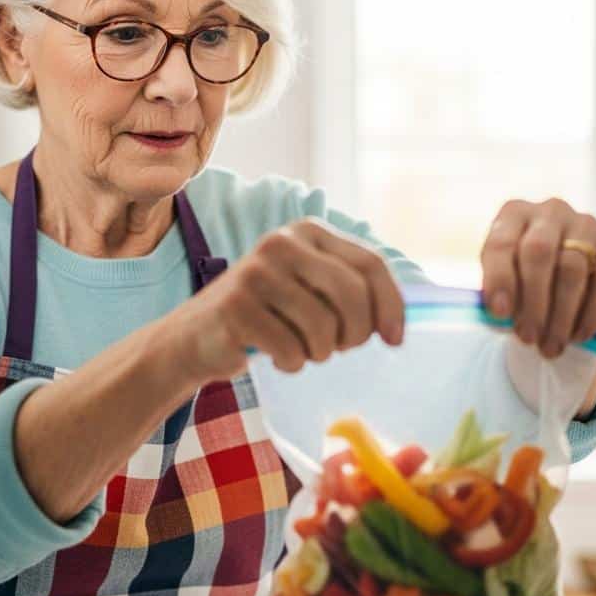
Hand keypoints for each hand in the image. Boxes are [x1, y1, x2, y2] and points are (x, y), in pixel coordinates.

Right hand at [171, 218, 404, 381]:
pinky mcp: (235, 308)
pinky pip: (290, 349)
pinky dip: (292, 364)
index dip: (391, 307)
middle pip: (352, 295)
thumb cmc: (267, 315)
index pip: (370, 265)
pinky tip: (279, 358)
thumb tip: (398, 326)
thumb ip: (349, 290)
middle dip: (356, 334)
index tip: (394, 340)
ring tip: (305, 351)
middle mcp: (281, 243)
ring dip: (320, 353)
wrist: (197, 335)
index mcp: (307, 231)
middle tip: (342, 349)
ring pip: (322, 328)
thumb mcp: (308, 287)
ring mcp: (255, 273)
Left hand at [480, 198, 595, 358]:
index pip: (502, 243)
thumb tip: (501, 315)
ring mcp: (586, 225)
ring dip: (561, 315)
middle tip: (528, 338)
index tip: (500, 314)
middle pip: (539, 253)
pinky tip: (579, 334)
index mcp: (513, 214)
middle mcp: (550, 212)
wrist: (560, 266)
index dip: (499, 279)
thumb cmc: (521, 271)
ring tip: (551, 345)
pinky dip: (593, 313)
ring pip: (573, 269)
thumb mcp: (501, 273)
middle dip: (533, 302)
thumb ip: (497, 289)